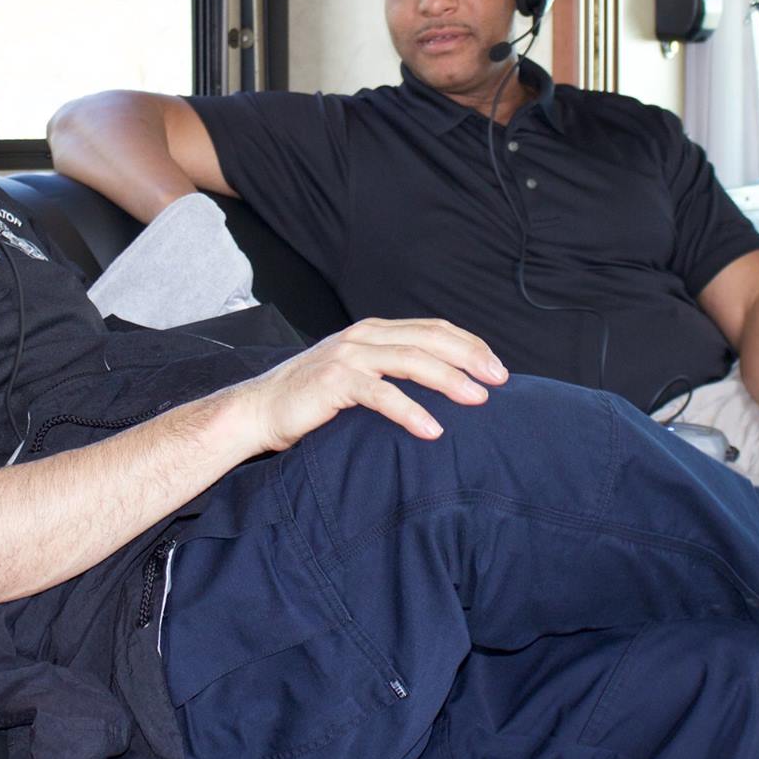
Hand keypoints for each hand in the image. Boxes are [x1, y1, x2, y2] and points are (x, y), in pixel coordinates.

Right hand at [226, 317, 508, 452]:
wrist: (258, 411)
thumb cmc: (312, 402)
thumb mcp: (357, 378)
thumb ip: (390, 374)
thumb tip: (440, 390)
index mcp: (373, 332)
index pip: (433, 329)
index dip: (469, 345)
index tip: (497, 369)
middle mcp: (363, 337)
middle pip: (429, 339)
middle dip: (470, 357)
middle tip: (500, 381)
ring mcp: (348, 356)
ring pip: (411, 361)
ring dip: (449, 380)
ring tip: (477, 400)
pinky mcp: (334, 381)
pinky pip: (381, 395)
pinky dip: (410, 411)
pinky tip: (433, 429)